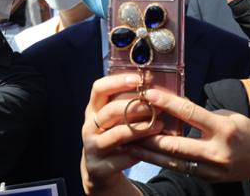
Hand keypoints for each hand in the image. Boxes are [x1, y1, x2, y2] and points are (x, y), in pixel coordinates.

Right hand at [81, 74, 162, 194]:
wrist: (99, 170)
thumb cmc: (114, 137)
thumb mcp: (115, 120)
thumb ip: (128, 105)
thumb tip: (156, 89)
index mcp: (93, 109)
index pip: (99, 88)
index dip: (117, 81)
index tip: (138, 79)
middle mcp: (89, 126)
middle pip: (110, 111)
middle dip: (135, 106)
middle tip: (155, 106)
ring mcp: (93, 147)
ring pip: (118, 134)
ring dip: (141, 128)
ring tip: (159, 125)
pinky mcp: (100, 166)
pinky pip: (124, 156)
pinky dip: (141, 151)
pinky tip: (154, 146)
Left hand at [128, 88, 249, 181]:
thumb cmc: (246, 130)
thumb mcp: (225, 114)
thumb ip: (198, 112)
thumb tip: (172, 104)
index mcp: (224, 129)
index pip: (190, 114)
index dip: (167, 103)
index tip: (148, 94)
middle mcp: (217, 152)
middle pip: (175, 145)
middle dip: (148, 136)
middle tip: (126, 127)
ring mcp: (213, 170)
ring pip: (173, 162)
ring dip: (148, 154)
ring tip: (127, 145)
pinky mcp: (208, 179)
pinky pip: (181, 169)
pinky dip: (163, 161)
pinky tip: (147, 155)